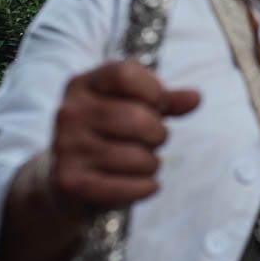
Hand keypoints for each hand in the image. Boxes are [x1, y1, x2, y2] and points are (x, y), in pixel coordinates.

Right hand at [48, 60, 199, 217]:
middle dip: (158, 134)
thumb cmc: (109, 136)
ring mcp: (66, 147)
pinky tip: (145, 184)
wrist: (64, 181)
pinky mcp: (70, 182)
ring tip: (143, 164)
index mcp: (82, 85)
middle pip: (138, 117)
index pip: (126, 73)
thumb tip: (195, 98)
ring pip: (137, 156)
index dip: (154, 91)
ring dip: (152, 164)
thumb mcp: (133, 108)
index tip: (157, 107)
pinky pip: (127, 186)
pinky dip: (146, 187)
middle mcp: (69, 112)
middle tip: (153, 142)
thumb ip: (165, 100)